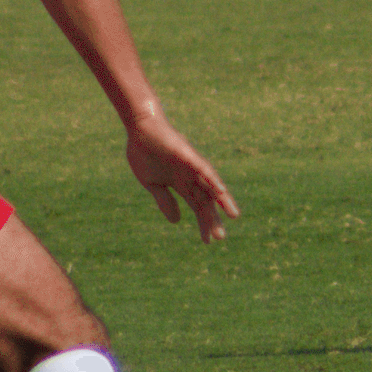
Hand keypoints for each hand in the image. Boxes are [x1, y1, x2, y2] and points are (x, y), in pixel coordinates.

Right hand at [123, 107, 237, 242]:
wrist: (139, 130)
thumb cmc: (144, 153)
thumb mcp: (152, 184)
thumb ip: (165, 201)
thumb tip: (176, 221)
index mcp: (181, 184)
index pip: (197, 207)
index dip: (203, 223)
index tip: (209, 241)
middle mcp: (191, 176)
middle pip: (206, 200)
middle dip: (213, 218)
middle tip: (220, 237)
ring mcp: (191, 165)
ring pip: (210, 185)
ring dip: (221, 200)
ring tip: (232, 215)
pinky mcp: (187, 155)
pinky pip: (203, 168)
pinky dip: (212, 179)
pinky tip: (220, 191)